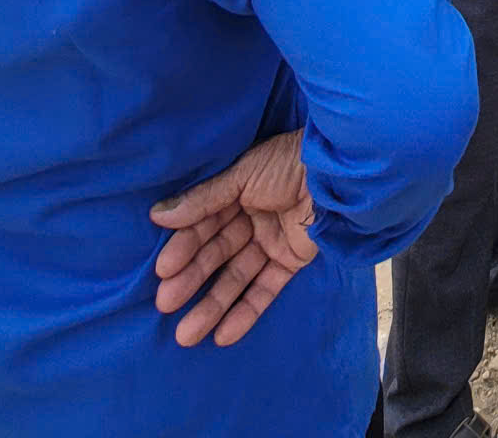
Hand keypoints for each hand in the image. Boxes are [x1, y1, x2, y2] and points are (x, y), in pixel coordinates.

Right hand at [149, 131, 316, 346]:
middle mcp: (251, 219)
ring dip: (212, 306)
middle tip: (165, 305)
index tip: (163, 271)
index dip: (184, 248)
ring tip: (186, 334)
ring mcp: (272, 242)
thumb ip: (204, 200)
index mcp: (237, 193)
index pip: (204, 226)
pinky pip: (267, 290)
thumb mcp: (242, 174)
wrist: (338, 171)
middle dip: (192, 281)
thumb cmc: (288, 162)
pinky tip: (223, 335)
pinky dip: (246, 313)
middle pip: (217, 255)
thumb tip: (159, 216)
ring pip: (237, 278)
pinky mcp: (293, 261)